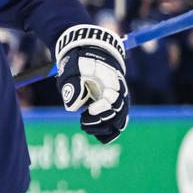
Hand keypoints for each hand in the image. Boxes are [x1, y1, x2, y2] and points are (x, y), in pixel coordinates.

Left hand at [54, 24, 128, 141]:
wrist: (91, 58)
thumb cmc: (81, 64)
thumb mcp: (73, 68)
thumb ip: (73, 85)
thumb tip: (73, 108)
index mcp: (111, 82)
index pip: (112, 100)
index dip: (102, 108)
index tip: (88, 111)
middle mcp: (119, 93)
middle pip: (118, 114)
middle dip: (101, 121)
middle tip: (83, 121)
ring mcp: (118, 102)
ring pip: (119, 122)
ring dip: (103, 129)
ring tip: (85, 126)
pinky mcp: (113, 108)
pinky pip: (116, 124)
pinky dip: (108, 132)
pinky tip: (95, 134)